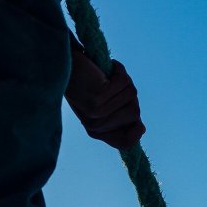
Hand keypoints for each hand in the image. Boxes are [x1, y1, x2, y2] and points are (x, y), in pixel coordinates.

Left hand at [65, 33, 145, 149]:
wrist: (64, 62)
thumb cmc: (87, 81)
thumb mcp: (106, 102)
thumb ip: (121, 116)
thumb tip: (142, 129)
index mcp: (96, 131)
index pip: (125, 143)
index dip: (137, 132)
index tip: (137, 122)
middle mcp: (95, 126)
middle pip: (135, 114)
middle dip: (129, 95)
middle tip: (111, 85)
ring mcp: (96, 113)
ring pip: (131, 97)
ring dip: (123, 81)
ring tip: (107, 76)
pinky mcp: (98, 99)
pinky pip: (124, 84)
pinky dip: (119, 70)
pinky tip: (108, 67)